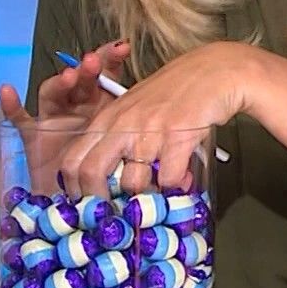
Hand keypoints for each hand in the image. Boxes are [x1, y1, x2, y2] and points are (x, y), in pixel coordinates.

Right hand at [0, 39, 130, 191]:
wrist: (80, 204)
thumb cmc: (109, 176)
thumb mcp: (127, 154)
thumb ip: (140, 141)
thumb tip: (167, 138)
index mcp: (102, 106)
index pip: (105, 76)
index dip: (111, 60)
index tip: (122, 47)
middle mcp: (77, 108)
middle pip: (80, 81)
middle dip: (87, 69)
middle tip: (94, 62)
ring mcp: (54, 120)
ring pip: (53, 94)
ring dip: (60, 83)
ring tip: (70, 77)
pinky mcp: (34, 137)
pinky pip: (20, 119)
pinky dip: (11, 106)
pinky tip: (7, 91)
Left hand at [54, 41, 255, 197]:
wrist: (213, 72)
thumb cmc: (173, 92)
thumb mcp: (134, 110)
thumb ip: (118, 140)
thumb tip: (108, 182)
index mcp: (108, 118)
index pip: (73, 159)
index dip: (75, 189)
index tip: (87, 205)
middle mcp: (123, 124)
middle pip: (92, 173)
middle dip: (101, 202)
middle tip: (115, 215)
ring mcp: (150, 130)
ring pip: (133, 182)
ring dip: (146, 196)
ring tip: (158, 194)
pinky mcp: (178, 136)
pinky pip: (168, 179)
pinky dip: (175, 187)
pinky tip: (182, 180)